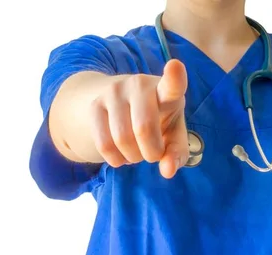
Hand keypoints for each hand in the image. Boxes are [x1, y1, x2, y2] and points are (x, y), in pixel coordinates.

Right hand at [90, 59, 189, 178]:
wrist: (121, 106)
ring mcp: (114, 92)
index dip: (174, 77)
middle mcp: (139, 84)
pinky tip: (121, 155)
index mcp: (166, 91)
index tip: (175, 66)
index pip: (171, 85)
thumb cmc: (158, 122)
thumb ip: (177, 154)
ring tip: (137, 151)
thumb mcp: (173, 135)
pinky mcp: (95, 105)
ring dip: (133, 157)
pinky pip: (104, 144)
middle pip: (143, 129)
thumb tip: (167, 171)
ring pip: (122, 139)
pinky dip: (116, 159)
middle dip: (151, 153)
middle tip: (153, 154)